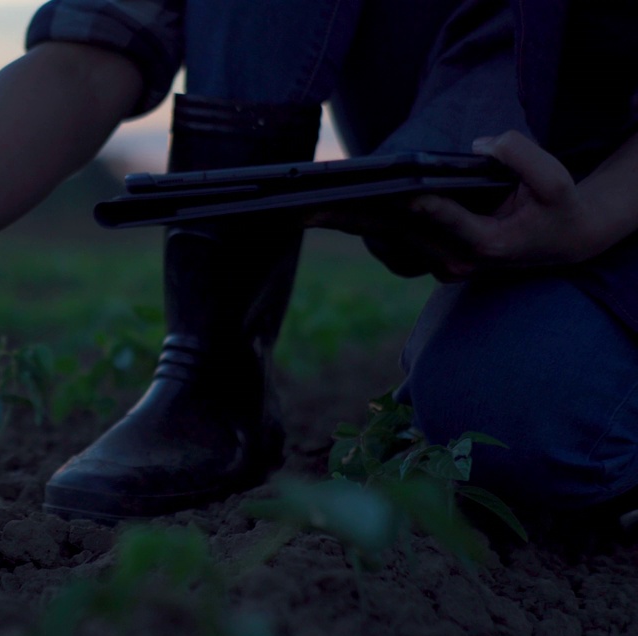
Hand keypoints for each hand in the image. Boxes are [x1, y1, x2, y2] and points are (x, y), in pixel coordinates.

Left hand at [307, 131, 601, 280]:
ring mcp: (438, 262)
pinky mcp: (425, 256)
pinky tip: (326, 210)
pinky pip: (386, 240)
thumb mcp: (556, 181)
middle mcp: (456, 260)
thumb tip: (482, 144)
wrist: (559, 241)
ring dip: (346, 225)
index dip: (427, 208)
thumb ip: (524, 158)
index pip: (450, 224)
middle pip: (399, 236)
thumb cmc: (557, 207)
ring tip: (305, 208)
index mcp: (488, 246)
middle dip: (356, 220)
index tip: (401, 195)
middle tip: (312, 206)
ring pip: (386, 241)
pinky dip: (358, 225)